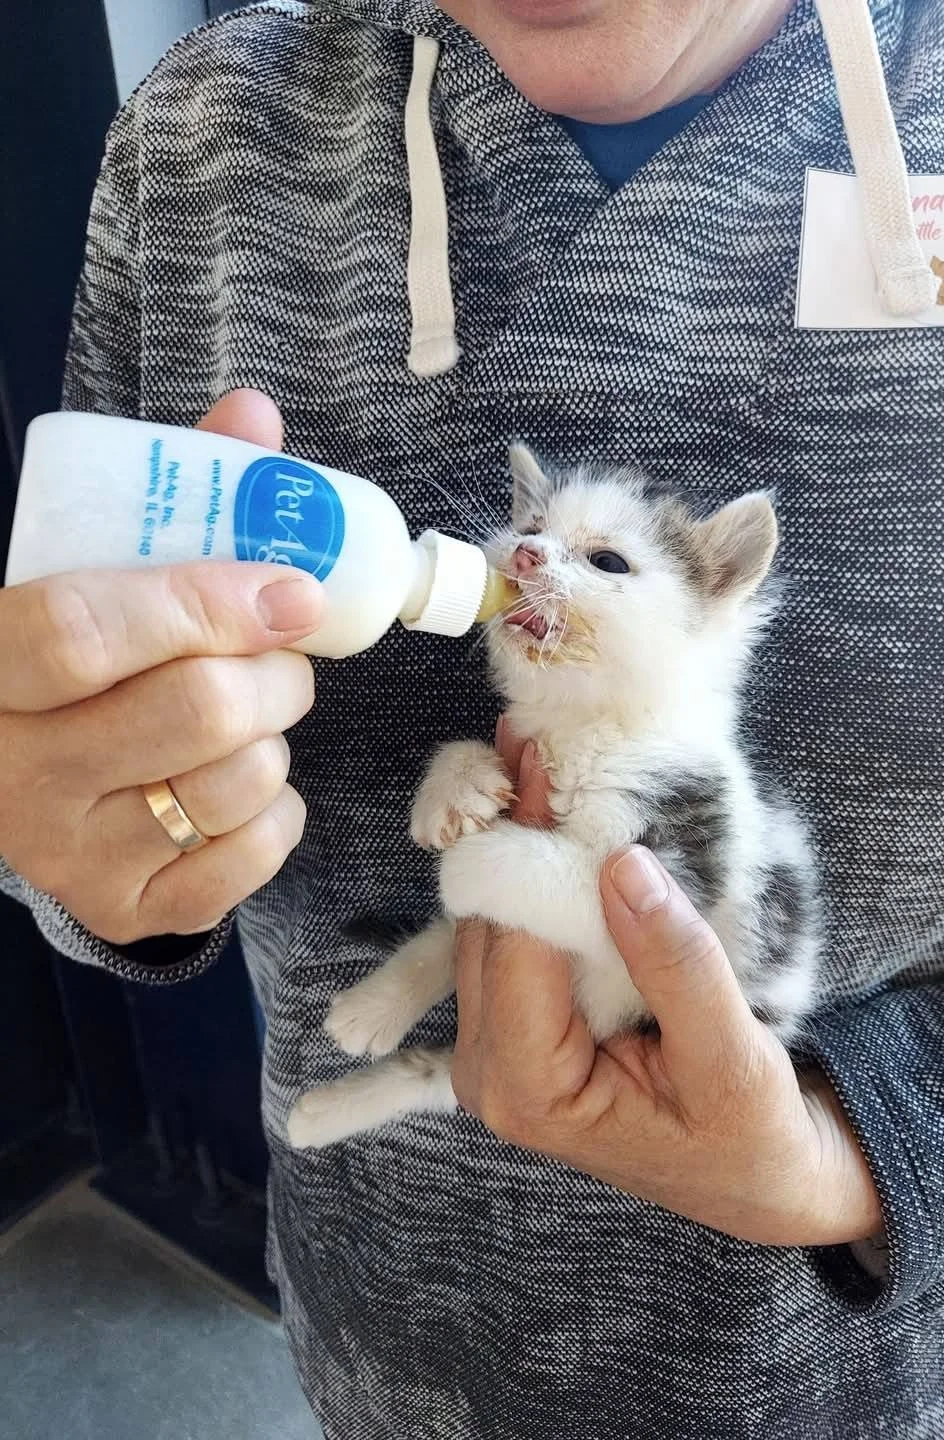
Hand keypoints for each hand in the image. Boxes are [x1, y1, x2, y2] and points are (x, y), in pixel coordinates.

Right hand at [0, 391, 323, 944]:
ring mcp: (68, 851)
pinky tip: (239, 783)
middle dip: (276, 671)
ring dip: (276, 736)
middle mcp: (13, 770)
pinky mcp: (126, 908)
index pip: (86, 632)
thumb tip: (253, 417)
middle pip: (195, 712)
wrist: (16, 775)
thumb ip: (169, 495)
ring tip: (248, 716)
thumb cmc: (70, 659)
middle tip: (282, 651)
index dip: (205, 604)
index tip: (291, 590)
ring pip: (237, 782)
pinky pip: (256, 853)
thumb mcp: (89, 569)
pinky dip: (279, 810)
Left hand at [452, 736, 881, 1246]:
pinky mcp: (513, 1024)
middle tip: (533, 734)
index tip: (541, 758)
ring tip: (537, 755)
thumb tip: (623, 862)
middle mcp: (490, 1071)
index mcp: (529, 1088)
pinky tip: (544, 811)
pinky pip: (506, 936)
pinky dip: (524, 873)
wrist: (754, 1176)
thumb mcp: (730, 1056)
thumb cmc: (747, 1134)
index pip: (512, 943)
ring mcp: (495, 1046)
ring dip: (512, 842)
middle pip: (483, 926)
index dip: (525, 846)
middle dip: (509, 831)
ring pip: (485, 923)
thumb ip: (677, 964)